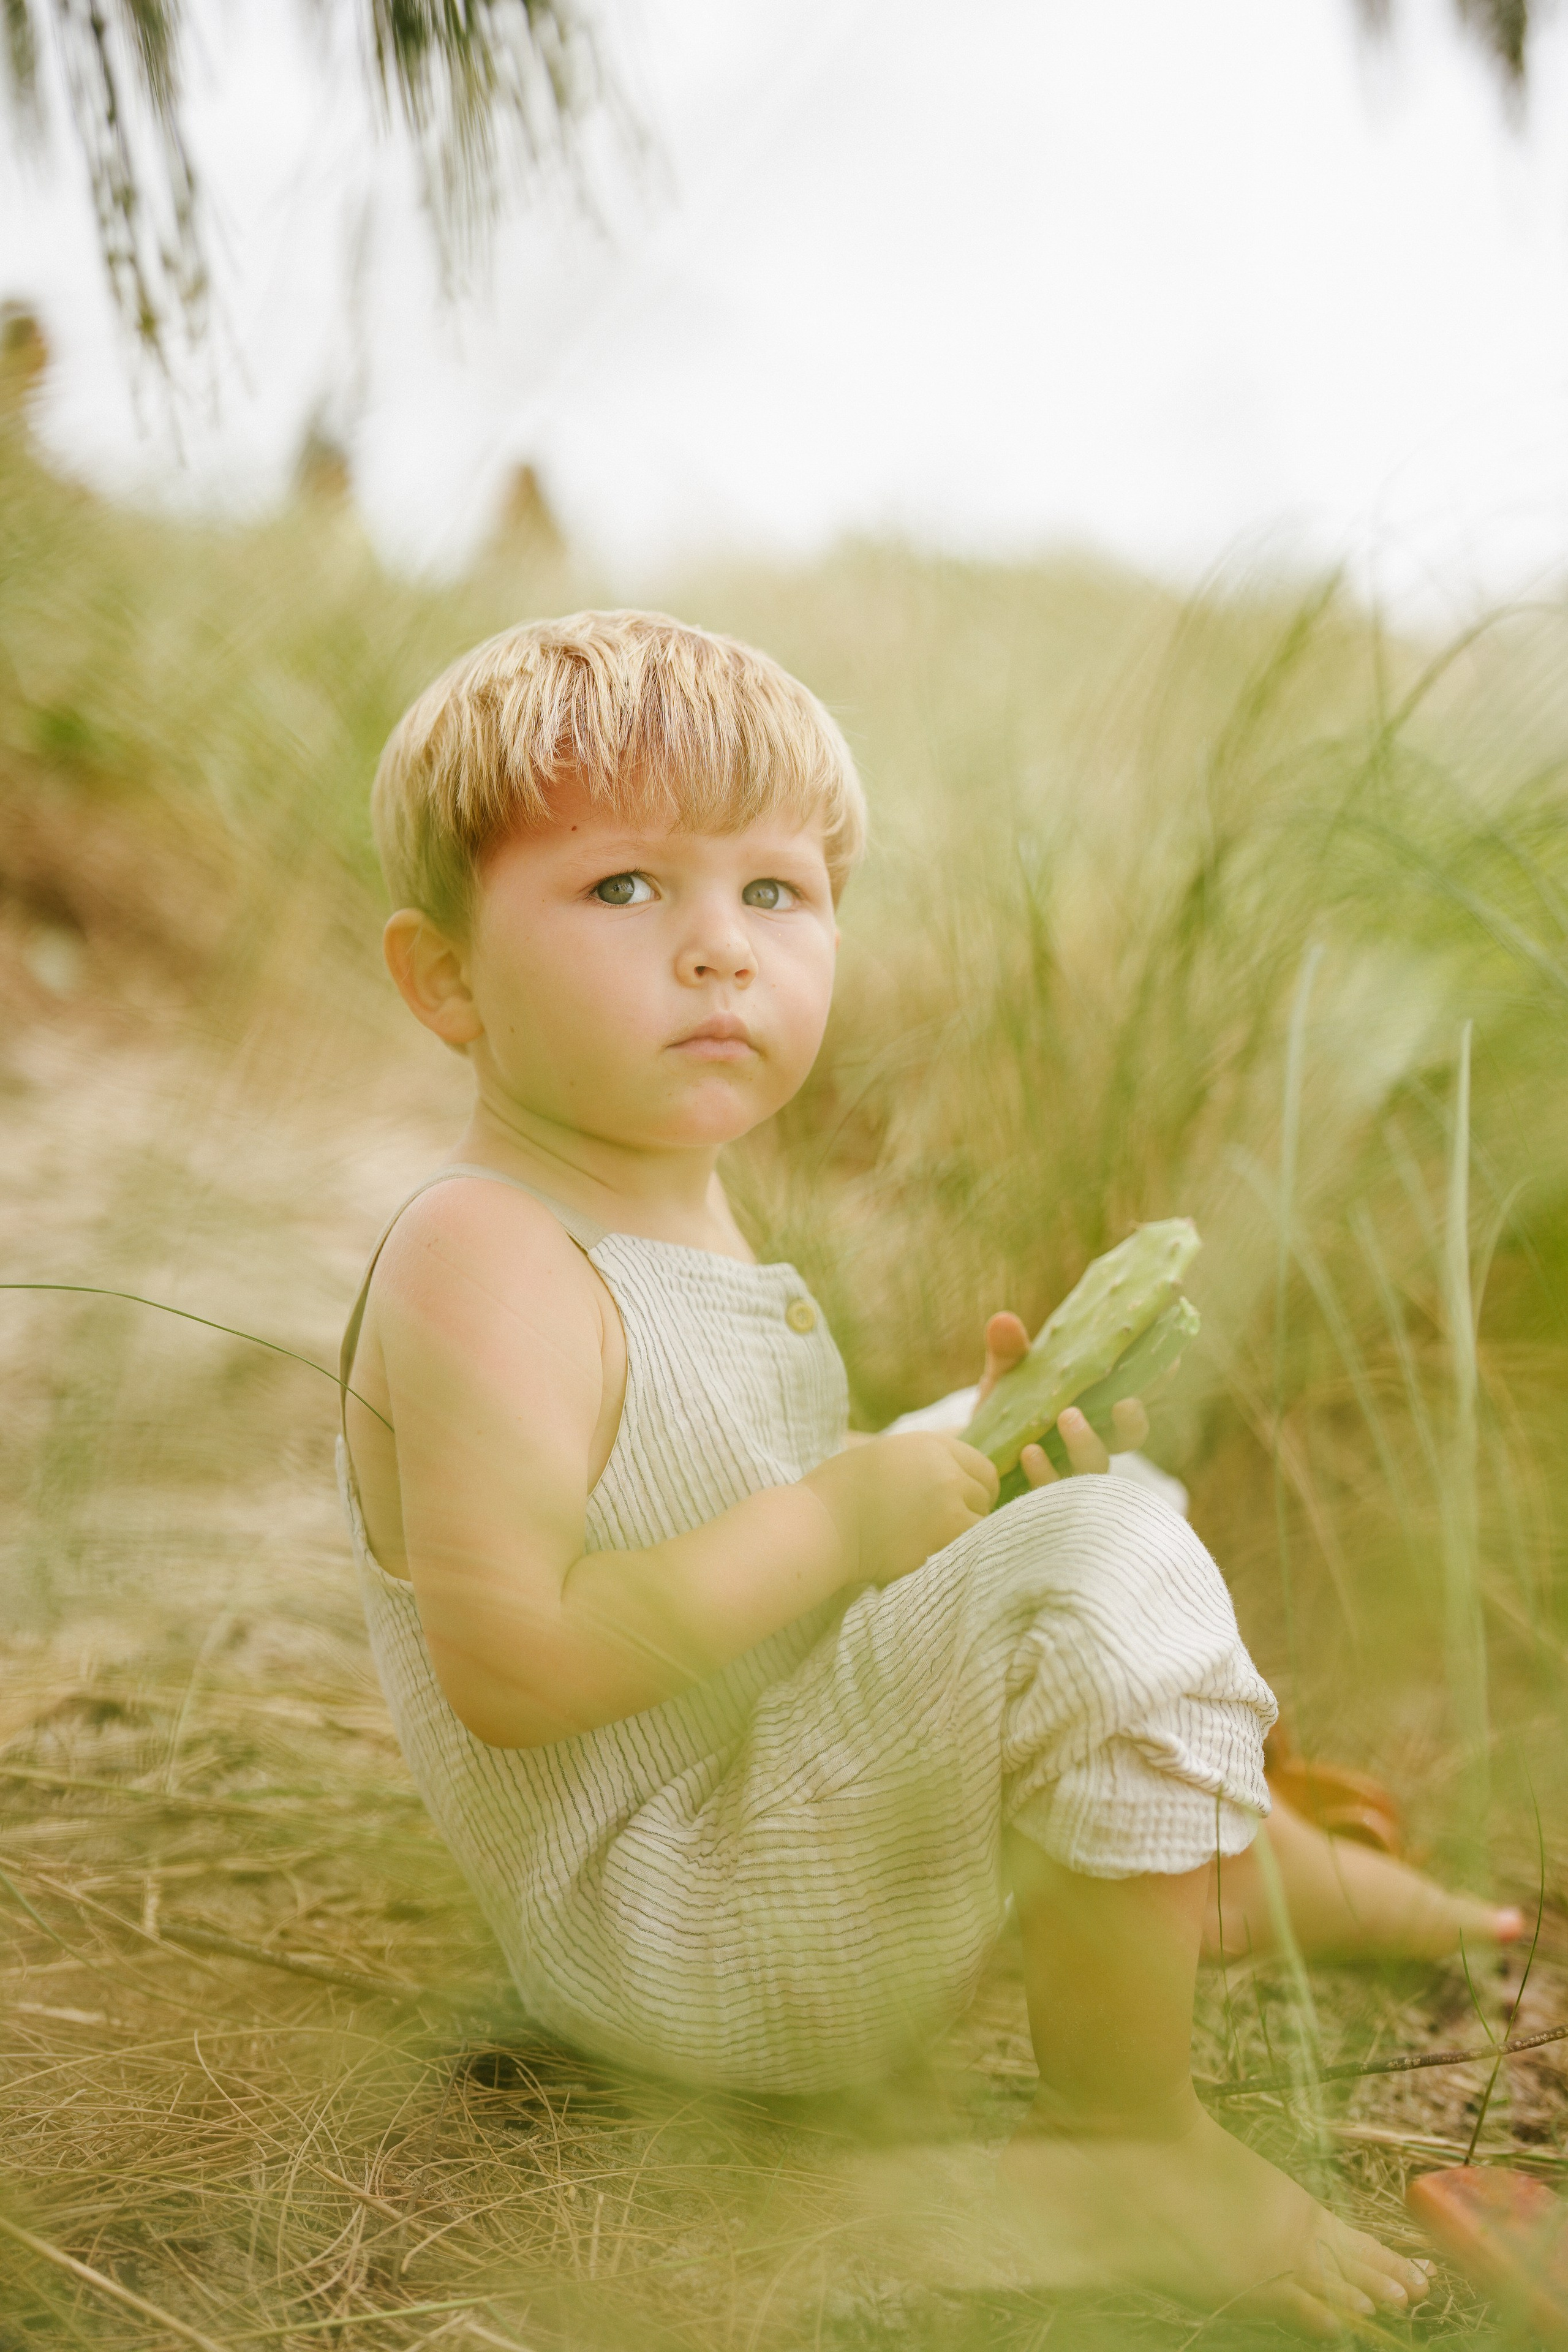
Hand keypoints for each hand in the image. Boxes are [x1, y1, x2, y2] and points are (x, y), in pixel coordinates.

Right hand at [803, 1430, 998, 1584]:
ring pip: (981, 1522)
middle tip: (945, 1524)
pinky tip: (930, 1554)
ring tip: (935, 1540)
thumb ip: (925, 1462)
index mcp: (931, 1445)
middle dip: (971, 1509)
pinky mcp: (943, 1539)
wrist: (820, 1526)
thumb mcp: (886, 1455)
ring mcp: (948, 1505)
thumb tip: (956, 1477)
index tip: (962, 1501)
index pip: (982, 1466)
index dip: (975, 1486)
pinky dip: (956, 1553)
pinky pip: (969, 1547)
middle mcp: (946, 1471)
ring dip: (966, 1533)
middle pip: (986, 1493)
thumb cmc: (839, 1492)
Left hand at [977, 1310, 1150, 1487]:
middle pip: (1129, 1435)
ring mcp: (1071, 1468)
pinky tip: (1030, 1453)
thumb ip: (1009, 1353)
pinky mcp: (1044, 1493)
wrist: (975, 1451)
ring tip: (1068, 1417)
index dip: (1157, 1378)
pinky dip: (1044, 1472)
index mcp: (1097, 1404)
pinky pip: (1052, 1489)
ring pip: (1096, 1466)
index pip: (1136, 1390)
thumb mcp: (1007, 1376)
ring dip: (1087, 1443)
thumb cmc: (1007, 1407)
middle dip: (1133, 1420)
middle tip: (1124, 1403)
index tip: (1170, 1359)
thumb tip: (1003, 1322)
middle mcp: (1094, 1439)